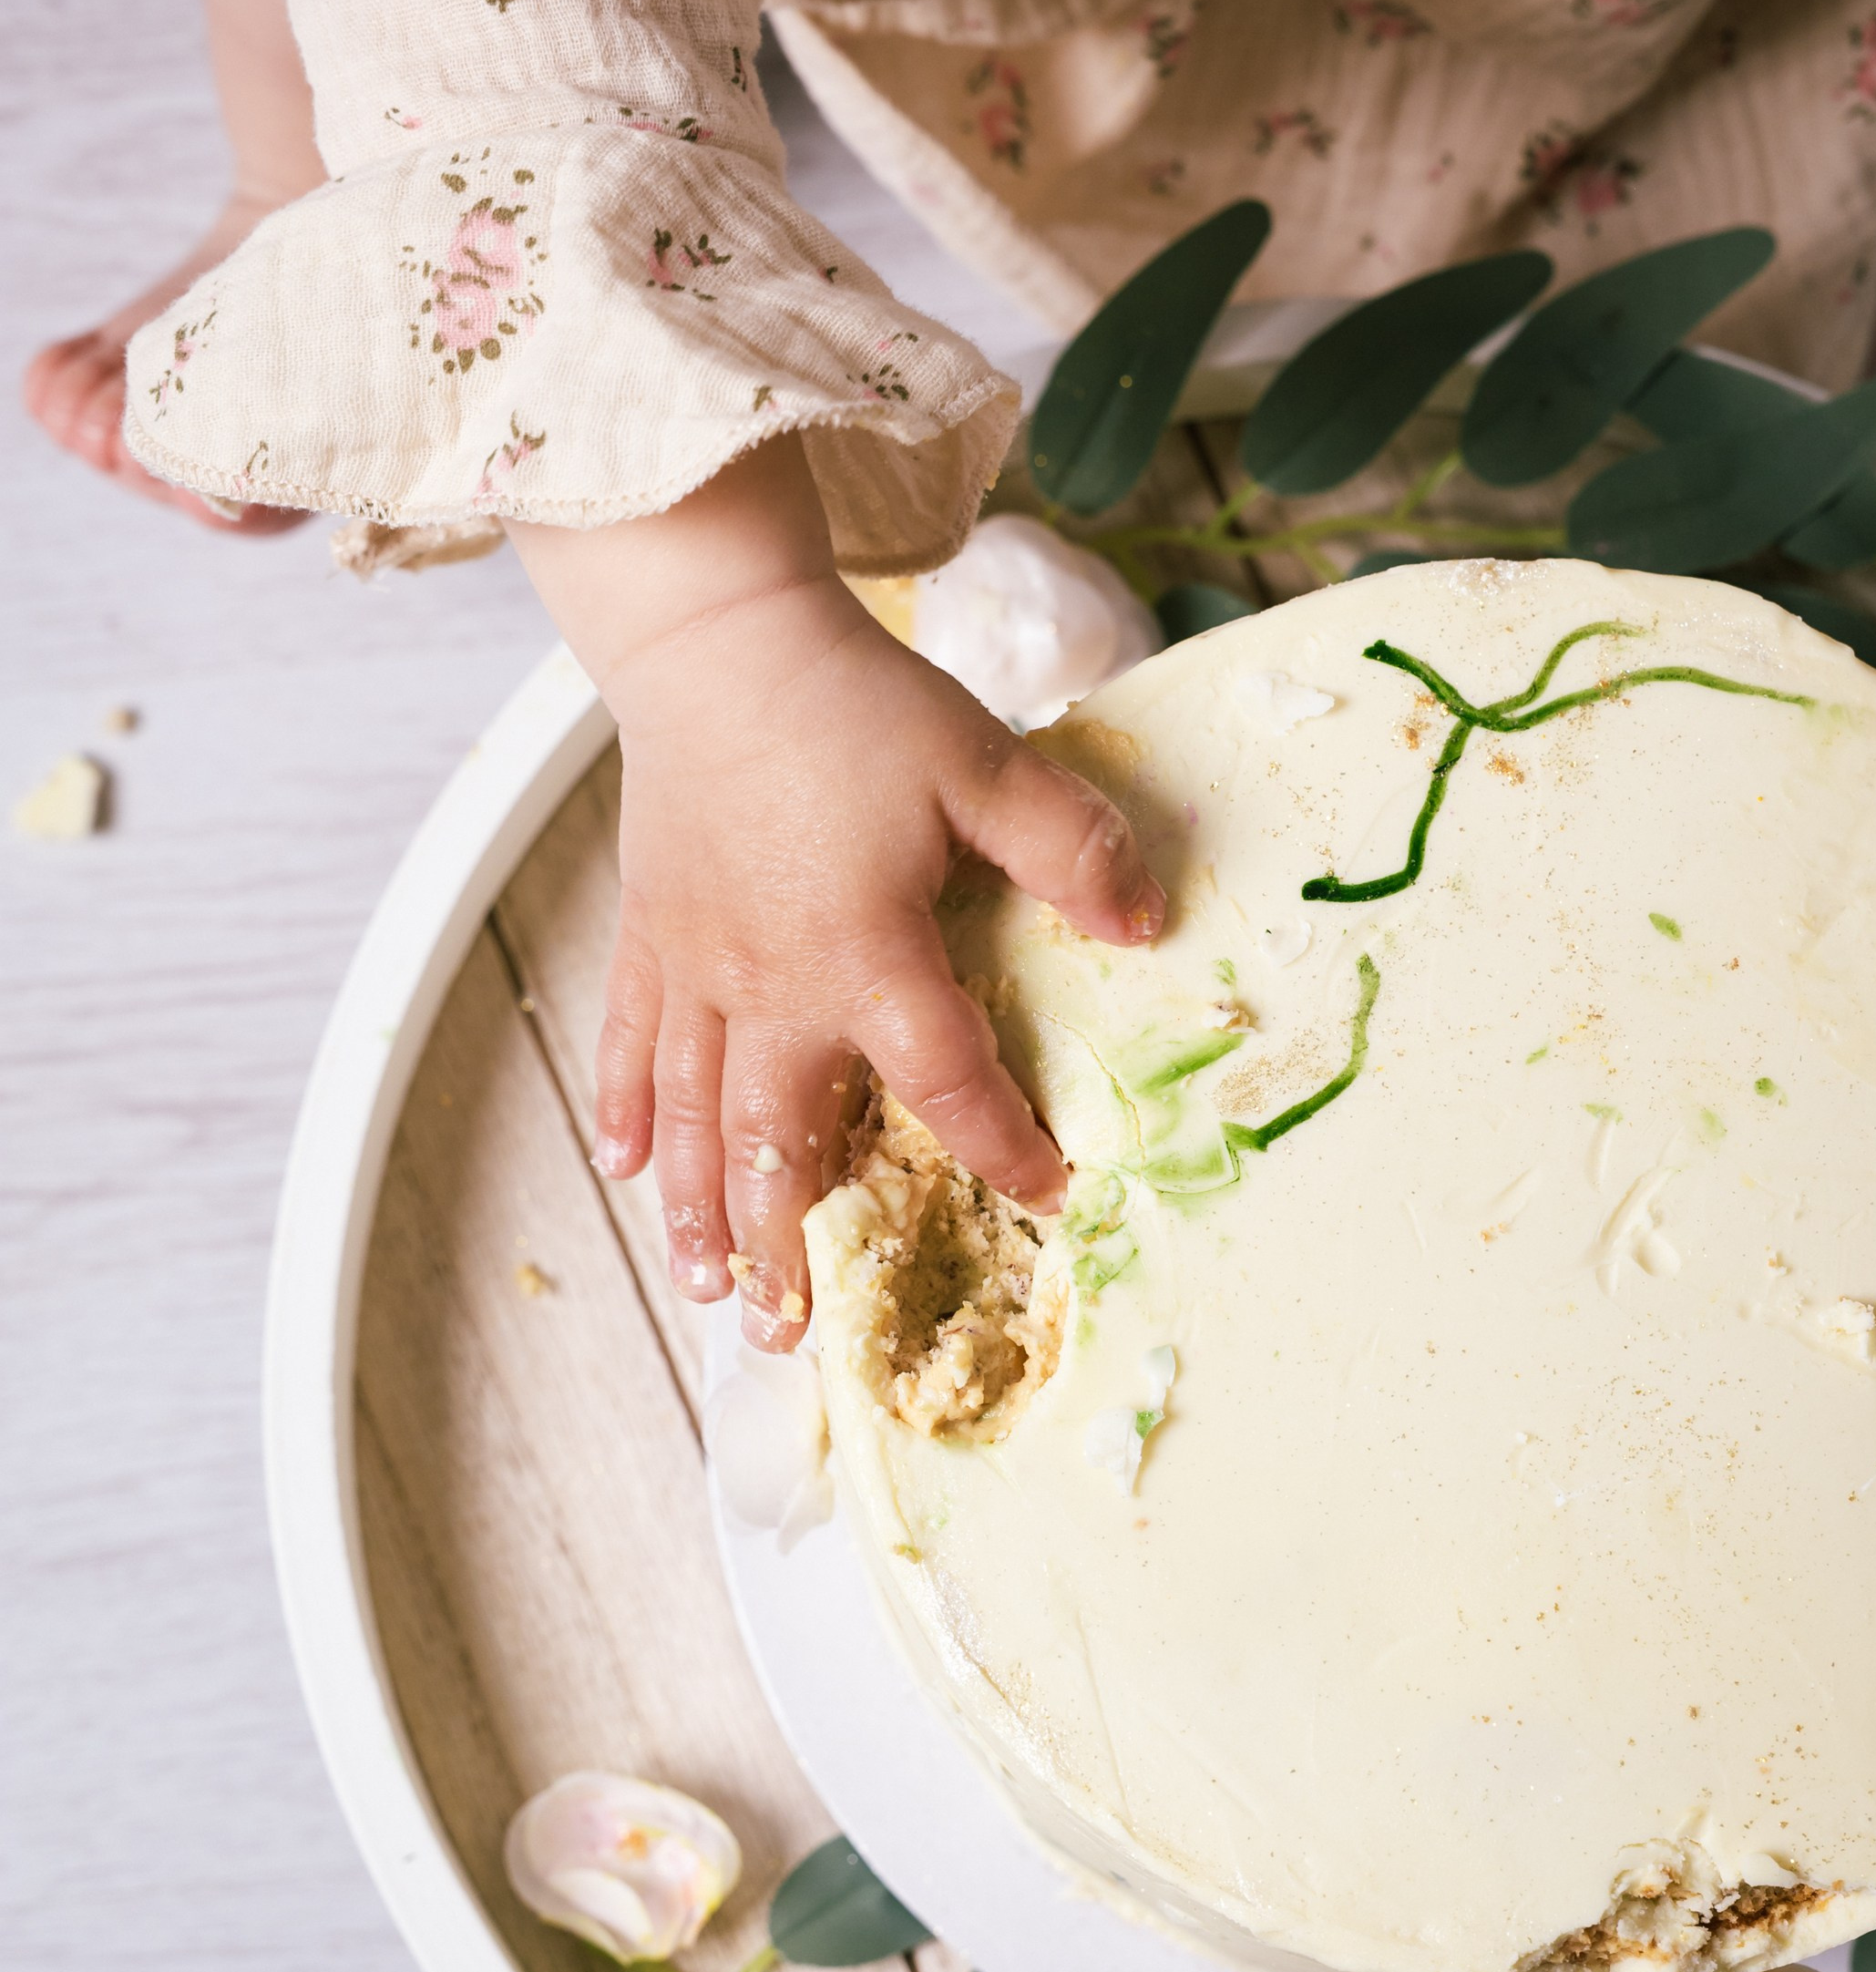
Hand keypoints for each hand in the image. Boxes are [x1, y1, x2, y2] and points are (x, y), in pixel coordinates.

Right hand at [513, 441, 1163, 1350]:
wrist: (716, 638)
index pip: (945, 1079)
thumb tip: (1151, 923)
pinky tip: (629, 1168)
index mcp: (866, 956)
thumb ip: (1073, 848)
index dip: (1000, 1141)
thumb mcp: (988, 762)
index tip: (1043, 1188)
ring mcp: (699, 968)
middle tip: (792, 1333)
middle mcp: (772, 987)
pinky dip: (629, 1109)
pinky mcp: (652, 933)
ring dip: (705, 1209)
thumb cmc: (855, 703)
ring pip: (696, 1115)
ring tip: (713, 1292)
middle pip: (781, 1139)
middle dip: (790, 1241)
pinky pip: (632, 1042)